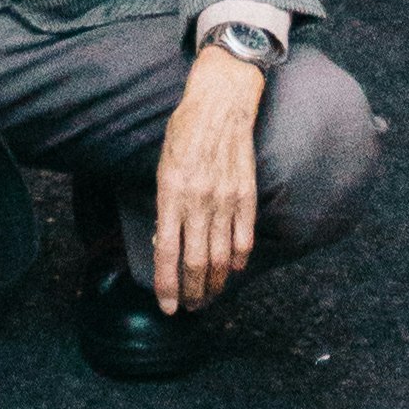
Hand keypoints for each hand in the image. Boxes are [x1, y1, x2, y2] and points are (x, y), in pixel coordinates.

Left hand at [151, 46, 264, 308]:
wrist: (220, 102)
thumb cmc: (185, 132)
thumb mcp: (163, 165)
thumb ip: (165, 204)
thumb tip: (166, 242)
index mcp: (171, 192)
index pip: (167, 253)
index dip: (166, 286)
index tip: (167, 307)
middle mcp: (198, 200)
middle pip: (195, 264)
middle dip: (191, 293)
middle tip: (189, 307)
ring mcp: (225, 199)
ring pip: (220, 259)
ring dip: (213, 284)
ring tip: (207, 296)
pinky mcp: (246, 195)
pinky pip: (243, 239)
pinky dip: (237, 261)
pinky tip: (231, 270)